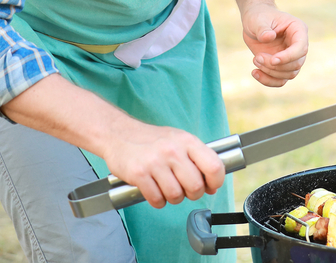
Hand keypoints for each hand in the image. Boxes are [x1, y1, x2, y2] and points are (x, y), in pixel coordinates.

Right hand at [104, 121, 225, 208]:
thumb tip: (212, 186)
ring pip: (176, 195)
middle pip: (196, 186)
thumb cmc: (153, 140)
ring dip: (174, 198)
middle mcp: (173, 151)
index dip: (216, 181)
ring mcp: (155, 162)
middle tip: (186, 190)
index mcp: (188, 141)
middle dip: (193, 194)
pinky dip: (158, 201)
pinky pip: (156, 199)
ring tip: (168, 189)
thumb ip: (197, 160)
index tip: (211, 186)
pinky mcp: (138, 174)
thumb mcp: (180, 141)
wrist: (119, 134)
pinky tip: (155, 192)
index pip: (214, 166)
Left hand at [241, 2, 308, 86]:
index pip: (301, 48)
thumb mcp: (258, 20)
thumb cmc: (258, 17)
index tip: (272, 59)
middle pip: (296, 64)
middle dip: (275, 65)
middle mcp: (298, 45)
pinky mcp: (282, 66)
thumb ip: (263, 29)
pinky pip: (281, 81)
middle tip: (257, 57)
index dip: (288, 56)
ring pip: (289, 74)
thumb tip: (269, 37)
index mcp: (298, 30)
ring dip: (270, 72)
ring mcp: (291, 57)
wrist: (254, 22)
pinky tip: (255, 73)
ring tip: (255, 59)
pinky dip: (268, 81)